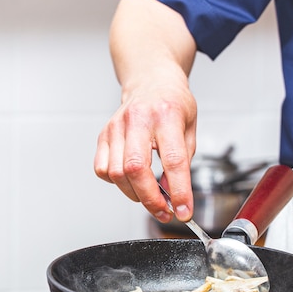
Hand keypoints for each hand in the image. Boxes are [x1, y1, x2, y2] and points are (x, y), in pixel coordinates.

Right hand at [93, 0, 198, 222]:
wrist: (150, 79)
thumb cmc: (172, 103)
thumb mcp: (190, 127)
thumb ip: (183, 160)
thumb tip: (172, 193)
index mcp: (167, 115)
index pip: (173, 160)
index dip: (178, 191)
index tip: (183, 211)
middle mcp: (138, 120)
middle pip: (136, 169)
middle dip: (150, 199)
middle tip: (164, 211)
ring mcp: (116, 126)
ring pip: (116, 173)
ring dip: (134, 194)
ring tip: (149, 197)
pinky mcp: (103, 135)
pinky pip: (102, 169)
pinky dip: (115, 182)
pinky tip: (130, 179)